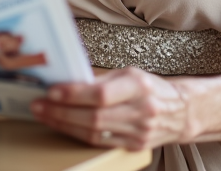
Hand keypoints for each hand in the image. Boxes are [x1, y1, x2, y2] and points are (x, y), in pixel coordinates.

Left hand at [30, 67, 190, 150]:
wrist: (181, 111)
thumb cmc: (151, 88)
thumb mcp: (129, 74)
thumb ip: (102, 79)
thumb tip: (68, 80)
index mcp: (139, 86)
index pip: (101, 93)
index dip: (74, 94)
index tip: (52, 91)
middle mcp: (141, 110)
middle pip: (94, 116)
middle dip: (61, 112)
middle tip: (39, 106)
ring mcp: (138, 132)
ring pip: (94, 132)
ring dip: (64, 124)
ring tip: (45, 116)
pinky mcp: (134, 146)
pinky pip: (100, 142)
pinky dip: (77, 134)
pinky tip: (63, 126)